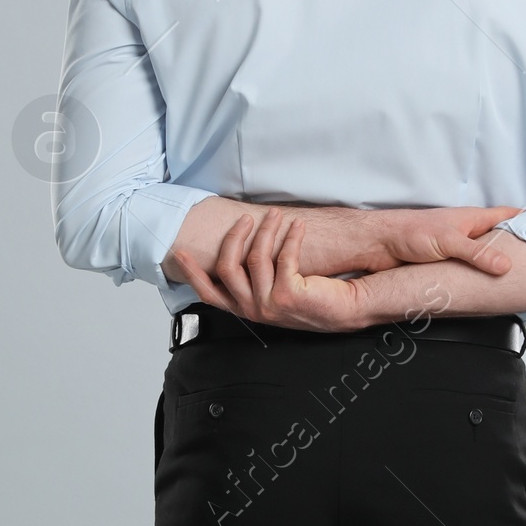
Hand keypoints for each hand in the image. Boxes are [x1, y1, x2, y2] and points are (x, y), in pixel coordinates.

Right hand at [180, 208, 375, 330]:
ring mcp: (269, 305)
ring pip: (255, 258)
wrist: (344, 310)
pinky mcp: (288, 295)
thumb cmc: (310, 296)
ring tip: (275, 216)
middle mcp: (253, 309)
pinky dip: (291, 236)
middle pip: (226, 268)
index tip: (181, 253)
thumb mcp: (272, 289)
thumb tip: (236, 245)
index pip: (209, 293)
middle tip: (246, 219)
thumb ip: (251, 277)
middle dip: (234, 237)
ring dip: (266, 230)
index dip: (192, 273)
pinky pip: (283, 256)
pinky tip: (297, 227)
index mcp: (245, 309)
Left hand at [339, 204, 523, 276]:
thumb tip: (505, 265)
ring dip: (497, 263)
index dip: (525, 218)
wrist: (380, 244)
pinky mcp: (445, 262)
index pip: (506, 215)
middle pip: (499, 237)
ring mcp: (457, 247)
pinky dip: (479, 275)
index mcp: (471, 219)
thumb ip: (477, 254)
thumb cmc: (409, 232)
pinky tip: (485, 286)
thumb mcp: (449, 241)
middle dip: (517, 245)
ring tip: (518, 275)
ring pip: (484, 255)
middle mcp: (466, 232)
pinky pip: (469, 269)